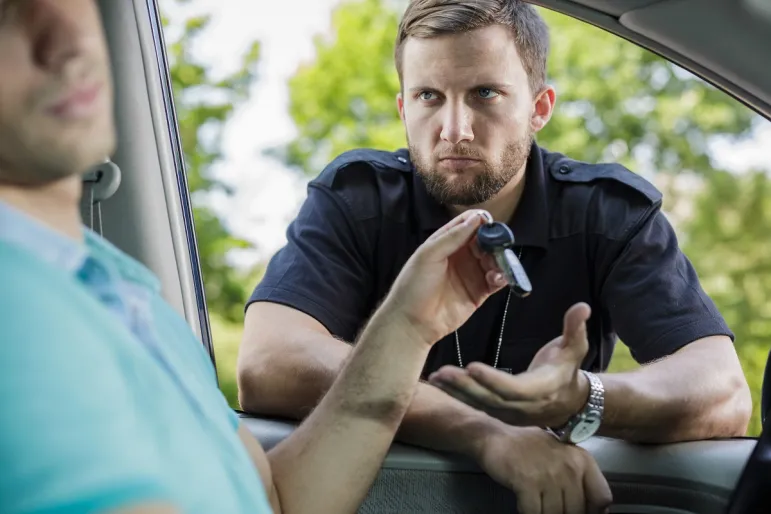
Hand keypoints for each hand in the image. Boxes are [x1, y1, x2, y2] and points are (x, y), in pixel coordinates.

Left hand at [381, 209, 507, 345]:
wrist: (411, 322)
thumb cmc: (414, 285)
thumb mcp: (429, 254)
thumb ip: (453, 236)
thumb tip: (477, 218)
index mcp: (446, 243)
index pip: (467, 224)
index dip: (480, 221)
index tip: (489, 222)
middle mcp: (461, 256)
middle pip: (485, 241)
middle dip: (493, 241)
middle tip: (498, 246)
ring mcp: (471, 274)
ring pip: (493, 260)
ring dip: (499, 260)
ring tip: (496, 266)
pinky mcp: (479, 293)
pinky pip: (496, 281)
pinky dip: (501, 277)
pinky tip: (498, 278)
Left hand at [428, 303, 591, 426]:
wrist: (568, 403)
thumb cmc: (566, 370)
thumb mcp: (574, 348)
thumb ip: (575, 328)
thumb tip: (582, 307)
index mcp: (541, 390)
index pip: (514, 389)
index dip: (493, 380)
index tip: (473, 367)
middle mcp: (522, 407)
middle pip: (490, 399)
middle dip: (465, 386)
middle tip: (442, 372)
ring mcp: (509, 414)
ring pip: (478, 404)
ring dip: (455, 391)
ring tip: (435, 376)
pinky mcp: (497, 413)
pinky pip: (474, 405)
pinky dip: (456, 395)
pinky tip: (438, 382)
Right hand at [477, 425, 611, 513]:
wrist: (495, 437)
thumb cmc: (528, 448)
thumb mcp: (561, 456)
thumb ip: (578, 477)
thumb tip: (598, 509)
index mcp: (582, 459)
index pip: (602, 497)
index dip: (592, 511)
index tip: (578, 512)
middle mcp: (570, 467)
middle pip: (577, 511)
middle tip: (549, 508)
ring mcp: (549, 475)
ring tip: (537, 507)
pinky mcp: (528, 482)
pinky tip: (525, 507)